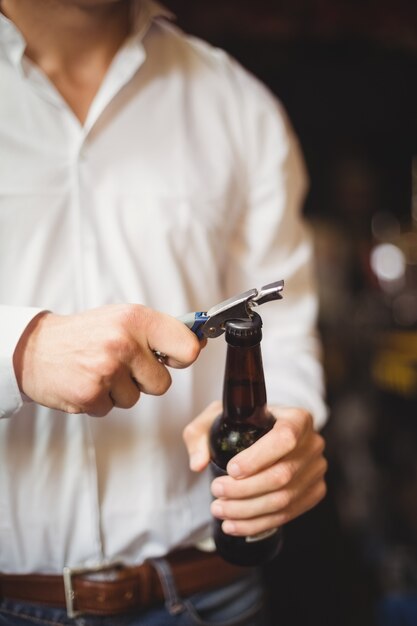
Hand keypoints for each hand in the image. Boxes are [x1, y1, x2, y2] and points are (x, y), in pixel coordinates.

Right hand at [13, 304, 202, 415]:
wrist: (36, 348)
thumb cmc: (85, 334)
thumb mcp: (123, 319)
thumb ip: (159, 332)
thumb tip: (199, 342)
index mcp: (137, 319)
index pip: (187, 346)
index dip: (184, 357)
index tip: (172, 358)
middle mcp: (124, 342)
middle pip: (162, 383)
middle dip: (145, 380)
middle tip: (122, 365)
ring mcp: (107, 370)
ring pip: (136, 399)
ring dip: (120, 391)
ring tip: (100, 371)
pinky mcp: (91, 395)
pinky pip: (111, 409)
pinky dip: (101, 400)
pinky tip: (88, 382)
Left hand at [183, 402, 326, 536]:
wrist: (264, 434)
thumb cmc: (242, 423)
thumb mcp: (217, 417)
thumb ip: (200, 433)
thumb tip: (198, 462)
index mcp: (297, 418)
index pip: (284, 438)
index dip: (258, 458)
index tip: (231, 469)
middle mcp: (312, 443)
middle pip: (283, 474)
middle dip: (245, 490)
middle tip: (216, 491)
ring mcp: (315, 470)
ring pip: (284, 499)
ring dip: (248, 511)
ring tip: (220, 510)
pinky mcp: (314, 492)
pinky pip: (288, 514)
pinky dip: (258, 523)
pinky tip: (235, 524)